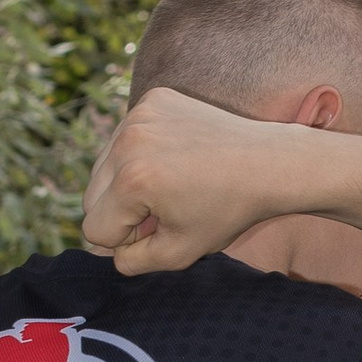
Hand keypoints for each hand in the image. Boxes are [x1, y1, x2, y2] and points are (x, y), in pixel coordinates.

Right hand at [81, 86, 296, 274]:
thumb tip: (110, 252)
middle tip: (164, 210)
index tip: (158, 230)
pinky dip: (141, 152)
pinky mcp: (152, 99)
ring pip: (103, 166)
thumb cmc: (228, 210)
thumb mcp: (180, 252)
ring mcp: (139, 114)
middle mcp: (128, 142)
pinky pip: (124, 137)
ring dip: (126, 181)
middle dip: (120, 211)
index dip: (124, 240)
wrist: (270, 164)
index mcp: (132, 182)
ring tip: (169, 184)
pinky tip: (174, 157)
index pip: (94, 228)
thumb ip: (133, 262)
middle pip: (91, 196)